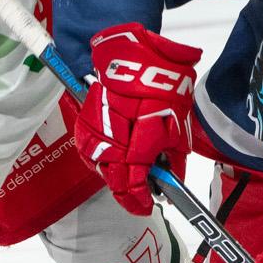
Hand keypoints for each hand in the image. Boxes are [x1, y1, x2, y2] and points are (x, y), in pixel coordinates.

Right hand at [71, 25, 202, 215]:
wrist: (134, 56)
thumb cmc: (161, 87)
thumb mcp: (178, 124)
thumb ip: (174, 158)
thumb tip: (171, 181)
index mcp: (138, 141)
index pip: (134, 184)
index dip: (140, 200)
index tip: (148, 206)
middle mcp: (113, 140)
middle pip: (114, 180)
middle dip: (128, 193)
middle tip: (139, 198)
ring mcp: (95, 132)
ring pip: (100, 168)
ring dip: (115, 177)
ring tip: (128, 178)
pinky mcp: (84, 123)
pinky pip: (90, 151)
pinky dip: (102, 160)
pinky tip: (114, 159)